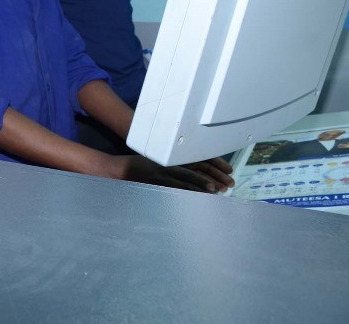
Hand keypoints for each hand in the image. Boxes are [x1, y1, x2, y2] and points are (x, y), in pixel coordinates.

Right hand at [116, 155, 231, 192]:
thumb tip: (196, 175)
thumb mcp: (160, 161)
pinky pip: (177, 185)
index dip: (216, 163)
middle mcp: (171, 161)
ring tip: (218, 189)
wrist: (119, 169)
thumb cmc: (139, 166)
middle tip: (229, 183)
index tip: (228, 170)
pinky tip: (199, 194)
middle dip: (215, 175)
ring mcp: (165, 171)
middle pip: (198, 166)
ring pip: (189, 176)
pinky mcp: (158, 180)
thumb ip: (176, 165)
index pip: (199, 157)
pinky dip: (190, 190)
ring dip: (204, 183)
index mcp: (174, 155)